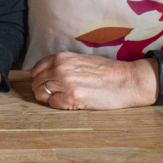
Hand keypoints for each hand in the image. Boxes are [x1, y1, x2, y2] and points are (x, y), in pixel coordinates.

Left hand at [30, 52, 154, 110]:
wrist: (126, 80)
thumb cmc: (106, 70)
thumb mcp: (80, 60)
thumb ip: (63, 64)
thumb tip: (47, 73)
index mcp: (62, 58)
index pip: (36, 69)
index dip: (38, 78)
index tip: (45, 83)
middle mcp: (60, 69)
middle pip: (36, 83)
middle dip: (41, 89)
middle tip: (52, 94)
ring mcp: (66, 83)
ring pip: (41, 94)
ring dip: (48, 98)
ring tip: (60, 98)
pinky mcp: (73, 98)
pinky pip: (53, 104)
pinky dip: (57, 105)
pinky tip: (68, 103)